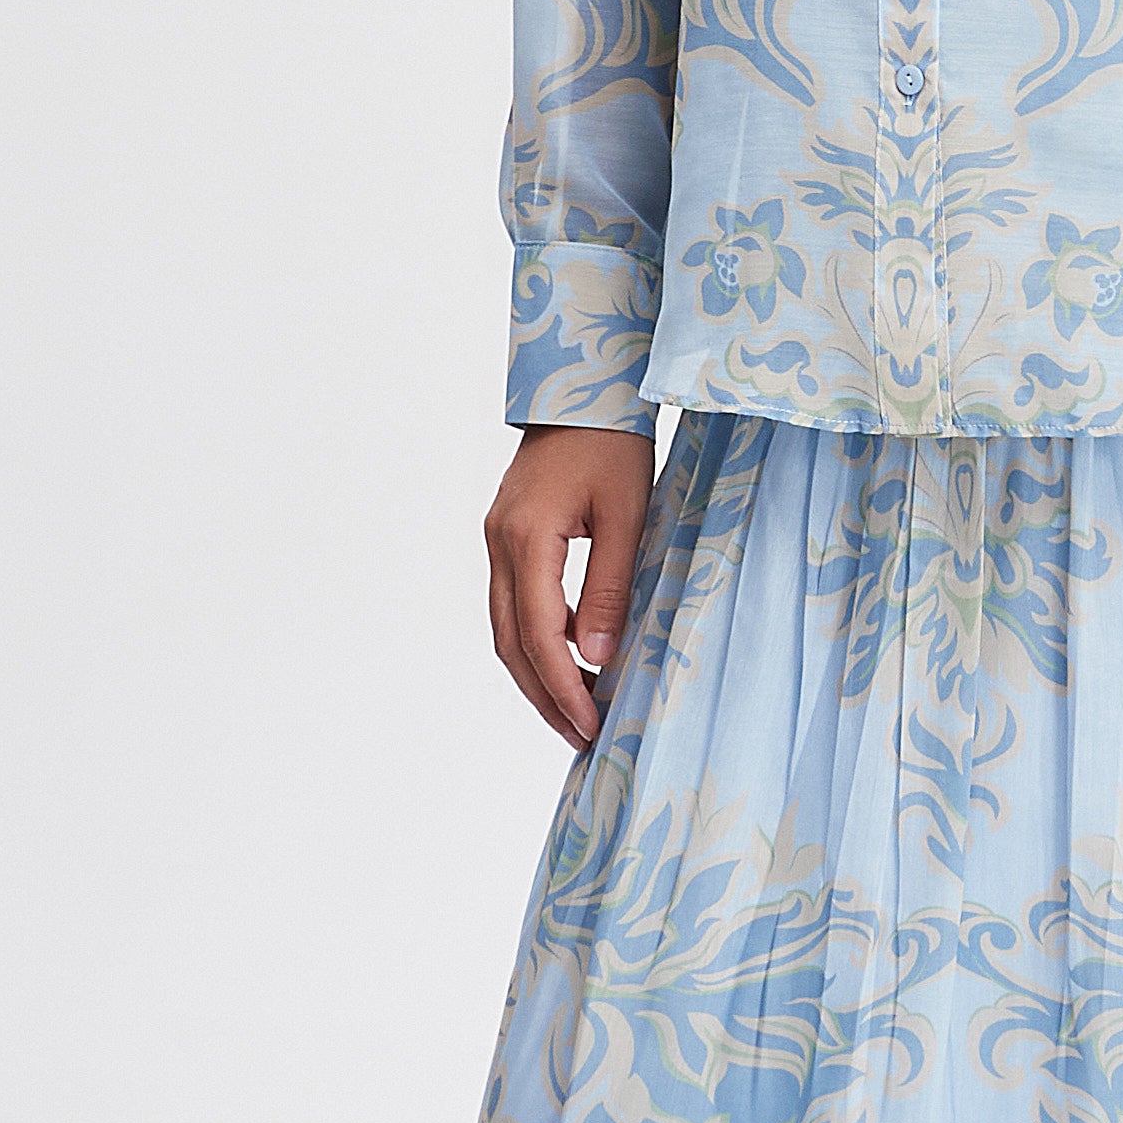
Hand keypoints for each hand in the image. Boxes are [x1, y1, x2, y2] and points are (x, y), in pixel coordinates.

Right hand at [486, 422, 654, 746]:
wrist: (582, 387)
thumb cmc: (612, 441)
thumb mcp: (626, 514)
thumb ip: (609, 587)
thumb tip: (598, 658)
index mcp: (526, 538)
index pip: (539, 635)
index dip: (562, 689)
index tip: (592, 725)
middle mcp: (499, 543)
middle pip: (510, 642)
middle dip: (544, 696)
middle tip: (582, 736)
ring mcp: (497, 539)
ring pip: (505, 627)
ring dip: (537, 673)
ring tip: (576, 710)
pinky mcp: (507, 535)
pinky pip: (513, 603)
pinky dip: (536, 640)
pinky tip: (571, 658)